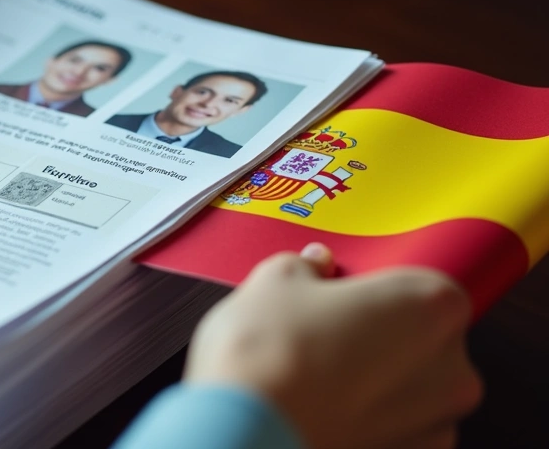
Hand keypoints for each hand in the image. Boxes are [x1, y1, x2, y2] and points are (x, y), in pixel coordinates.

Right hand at [185, 244, 480, 448]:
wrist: (245, 434)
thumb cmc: (269, 357)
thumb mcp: (275, 283)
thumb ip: (305, 268)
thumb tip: (313, 266)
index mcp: (430, 305)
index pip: (422, 285)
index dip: (378, 290)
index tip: (346, 295)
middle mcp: (452, 367)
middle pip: (423, 341)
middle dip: (380, 338)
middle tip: (323, 335)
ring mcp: (439, 423)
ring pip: (412, 392)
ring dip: (375, 384)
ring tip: (317, 380)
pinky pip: (399, 432)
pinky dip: (368, 423)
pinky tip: (324, 412)